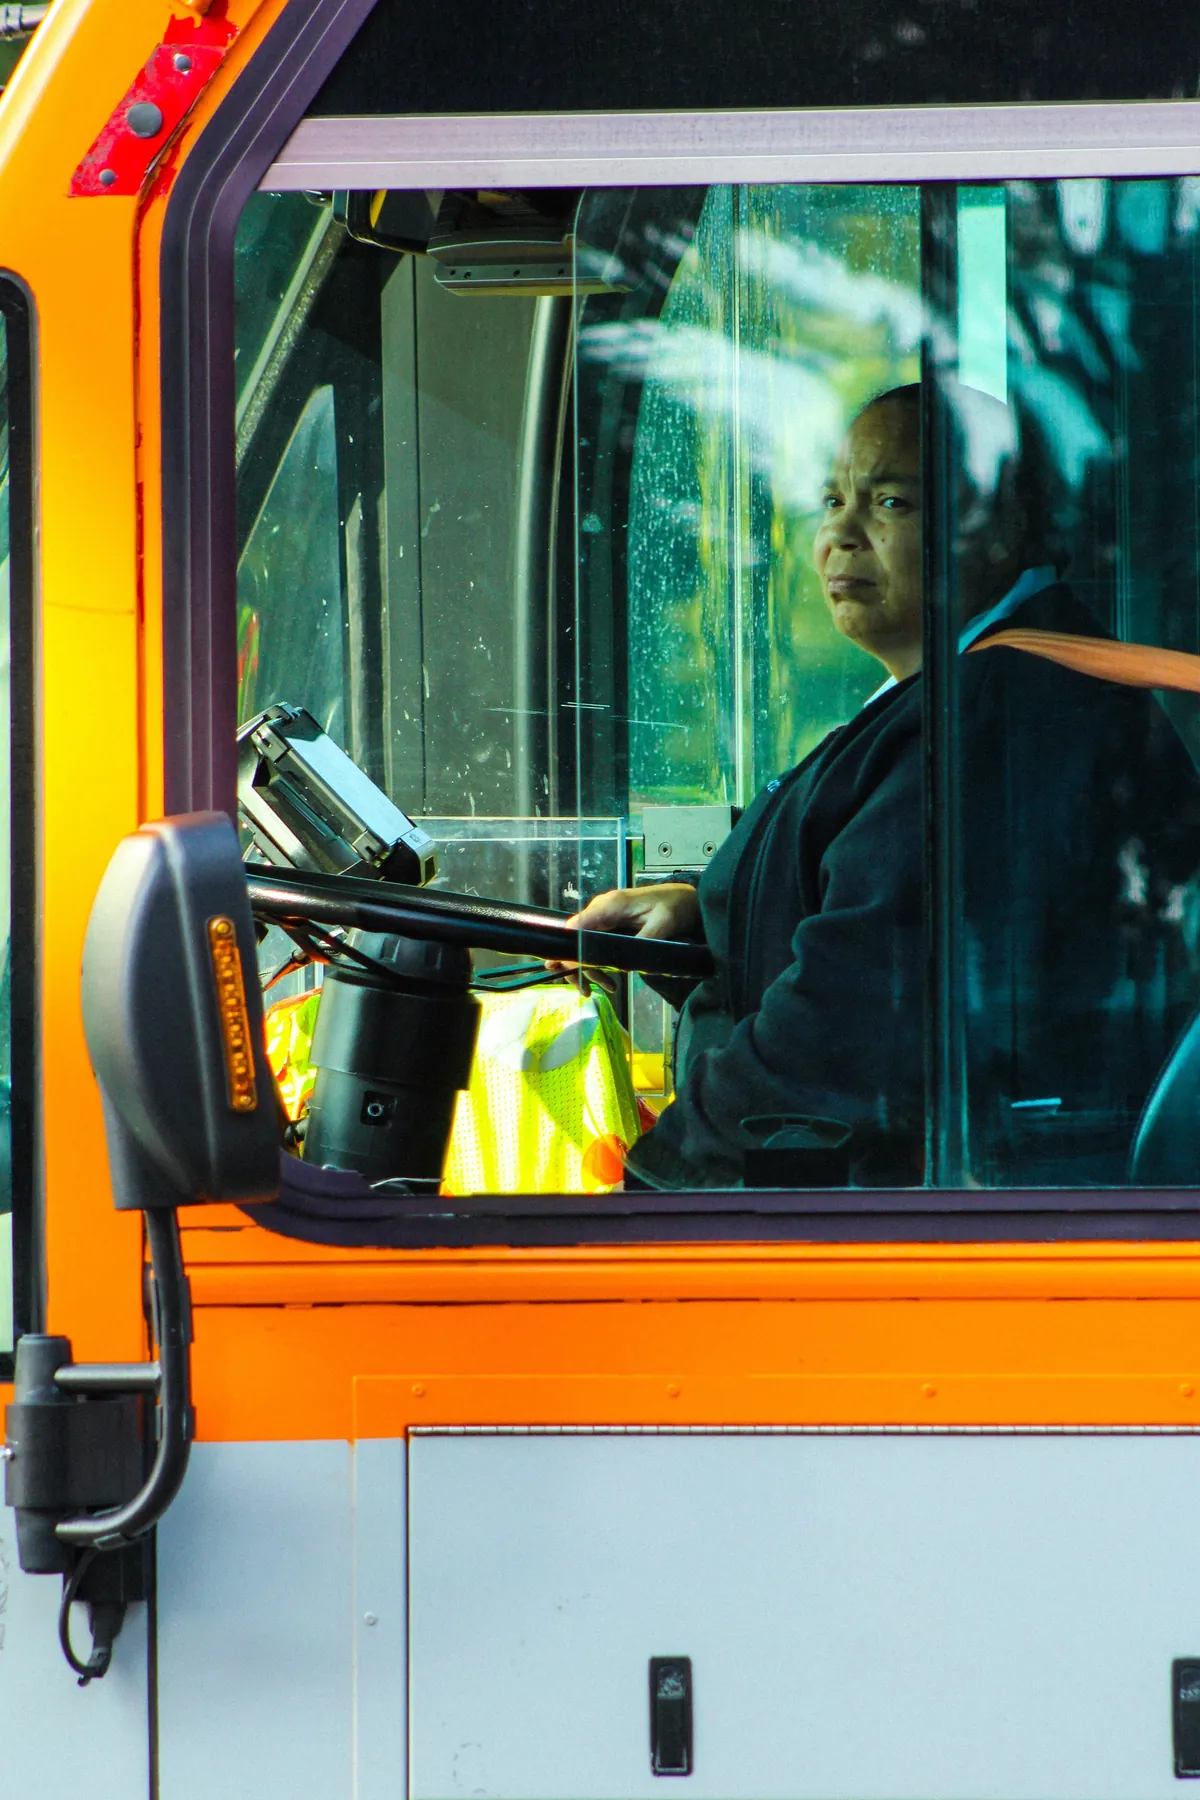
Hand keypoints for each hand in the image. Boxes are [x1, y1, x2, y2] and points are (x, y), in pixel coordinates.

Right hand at [545, 883, 702, 973]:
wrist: (685, 898)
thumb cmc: (674, 905)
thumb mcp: (663, 923)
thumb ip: (643, 941)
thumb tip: (626, 964)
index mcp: (610, 906)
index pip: (576, 927)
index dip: (568, 950)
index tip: (572, 973)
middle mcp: (601, 910)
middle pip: (575, 939)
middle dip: (577, 966)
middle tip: (587, 991)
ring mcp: (604, 918)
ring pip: (583, 945)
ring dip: (590, 969)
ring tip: (607, 987)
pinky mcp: (610, 925)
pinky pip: (595, 945)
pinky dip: (598, 963)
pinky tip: (609, 980)